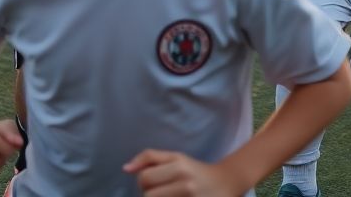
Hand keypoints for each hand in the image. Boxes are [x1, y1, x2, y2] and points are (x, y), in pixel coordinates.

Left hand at [125, 149, 242, 195]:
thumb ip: (150, 158)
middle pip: (147, 196)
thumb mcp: (176, 157)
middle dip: (149, 195)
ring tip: (166, 195)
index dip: (143, 181)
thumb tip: (125, 168)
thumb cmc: (195, 170)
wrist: (225, 184)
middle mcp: (185, 183)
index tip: (153, 181)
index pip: (144, 178)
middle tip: (160, 191)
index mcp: (179, 165)